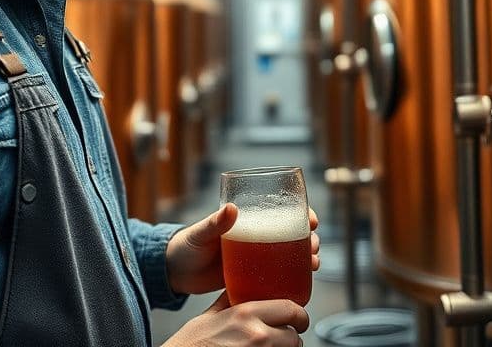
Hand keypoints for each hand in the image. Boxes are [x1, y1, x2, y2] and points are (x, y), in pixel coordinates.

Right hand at [163, 291, 308, 346]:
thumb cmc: (190, 345)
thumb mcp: (210, 315)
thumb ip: (230, 300)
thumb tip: (242, 287)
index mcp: (246, 314)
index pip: (291, 309)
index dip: (298, 315)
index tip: (297, 318)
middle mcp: (256, 335)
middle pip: (294, 336)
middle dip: (292, 336)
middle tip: (286, 336)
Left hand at [166, 206, 320, 295]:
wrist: (177, 273)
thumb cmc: (187, 245)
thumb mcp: (201, 232)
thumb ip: (215, 222)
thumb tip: (231, 208)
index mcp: (247, 219)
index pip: (281, 210)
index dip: (301, 212)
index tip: (312, 220)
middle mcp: (256, 235)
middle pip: (292, 232)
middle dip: (309, 238)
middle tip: (314, 248)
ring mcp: (256, 257)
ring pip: (289, 254)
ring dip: (306, 257)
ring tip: (313, 264)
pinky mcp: (253, 276)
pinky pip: (278, 275)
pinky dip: (292, 277)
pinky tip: (301, 284)